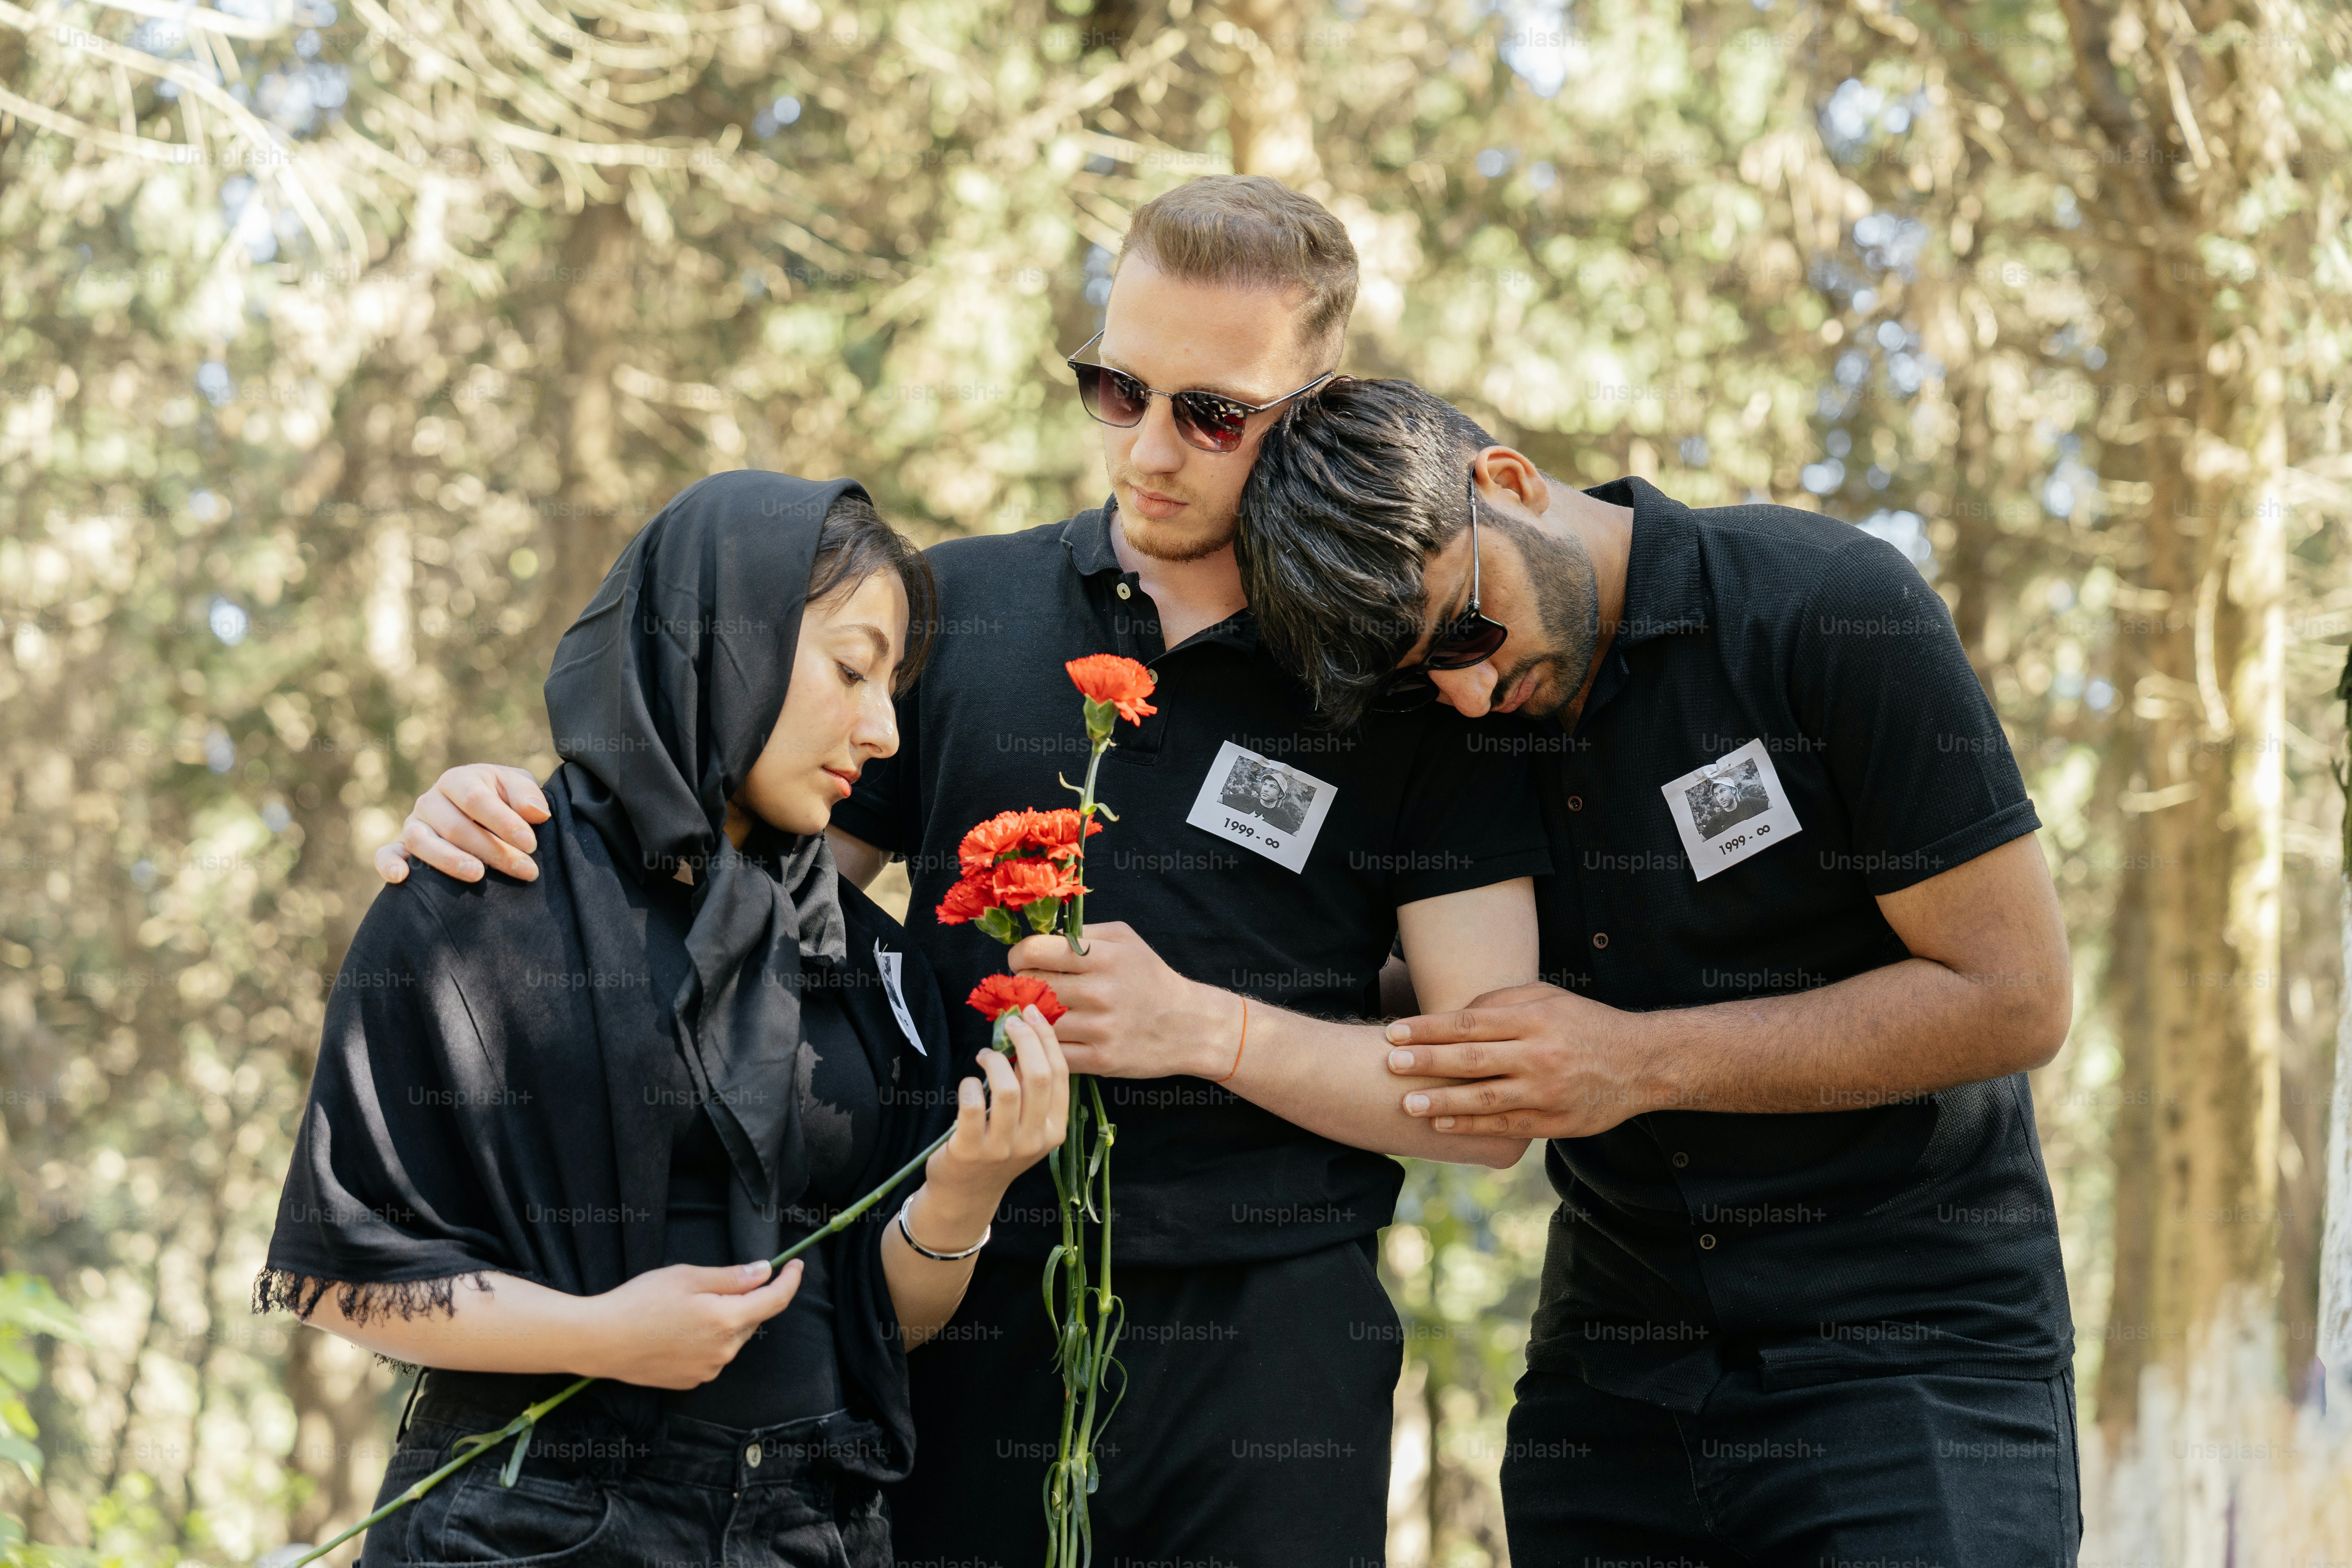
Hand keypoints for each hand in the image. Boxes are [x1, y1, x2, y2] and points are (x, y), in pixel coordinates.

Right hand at [374, 764, 548, 884]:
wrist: (483, 811)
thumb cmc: (503, 798)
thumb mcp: (517, 787)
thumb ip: (527, 795)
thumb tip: (537, 813)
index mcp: (458, 780)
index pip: (477, 799)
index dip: (504, 822)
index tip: (531, 844)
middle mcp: (431, 800)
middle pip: (455, 826)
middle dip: (492, 850)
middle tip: (525, 870)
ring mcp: (413, 824)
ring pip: (421, 841)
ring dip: (448, 860)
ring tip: (478, 875)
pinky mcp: (402, 847)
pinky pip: (386, 854)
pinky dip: (389, 864)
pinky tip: (401, 878)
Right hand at [580, 1259, 803, 1388]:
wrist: (600, 1341)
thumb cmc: (640, 1302)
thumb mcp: (687, 1276)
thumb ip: (732, 1277)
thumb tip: (765, 1272)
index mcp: (728, 1321)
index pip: (775, 1301)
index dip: (790, 1280)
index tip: (795, 1265)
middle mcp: (724, 1351)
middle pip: (751, 1319)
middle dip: (746, 1298)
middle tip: (717, 1282)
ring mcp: (708, 1370)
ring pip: (731, 1337)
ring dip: (724, 1320)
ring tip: (685, 1307)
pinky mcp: (692, 1381)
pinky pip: (713, 1355)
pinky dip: (707, 1339)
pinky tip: (678, 1329)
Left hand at [912, 1006, 1071, 1247]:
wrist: (967, 1194)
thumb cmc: (998, 1147)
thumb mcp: (1027, 1123)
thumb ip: (1031, 1086)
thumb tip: (1027, 1034)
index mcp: (1055, 1129)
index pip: (1059, 1074)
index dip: (1046, 1038)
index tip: (1032, 1013)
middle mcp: (1034, 1140)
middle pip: (1038, 1076)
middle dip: (1025, 1040)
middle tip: (1009, 1024)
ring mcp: (1003, 1148)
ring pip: (1008, 1089)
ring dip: (994, 1061)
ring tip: (985, 1056)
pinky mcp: (970, 1151)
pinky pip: (972, 1106)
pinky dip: (969, 1086)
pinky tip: (968, 1084)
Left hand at [1007, 921, 1230, 1080]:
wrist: (1189, 1026)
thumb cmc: (1151, 978)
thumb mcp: (1125, 939)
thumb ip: (1082, 933)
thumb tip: (1040, 939)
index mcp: (1104, 957)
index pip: (1034, 951)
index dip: (1019, 955)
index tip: (1022, 962)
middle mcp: (1100, 992)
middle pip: (1030, 987)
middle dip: (1021, 987)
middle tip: (1028, 989)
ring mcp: (1099, 1029)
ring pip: (1037, 1021)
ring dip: (1029, 1018)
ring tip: (1035, 1012)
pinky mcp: (1100, 1060)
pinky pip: (1052, 1052)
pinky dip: (1042, 1046)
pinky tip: (1044, 1038)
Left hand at [1383, 983, 1669, 1138]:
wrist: (1641, 1063)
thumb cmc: (1585, 1024)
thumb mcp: (1548, 997)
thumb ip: (1502, 1002)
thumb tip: (1456, 1015)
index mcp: (1535, 1019)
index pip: (1470, 1023)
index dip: (1429, 1029)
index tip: (1395, 1032)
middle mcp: (1539, 1055)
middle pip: (1472, 1059)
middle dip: (1427, 1062)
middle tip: (1390, 1064)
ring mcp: (1547, 1091)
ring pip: (1485, 1098)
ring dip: (1442, 1101)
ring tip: (1407, 1102)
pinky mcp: (1555, 1122)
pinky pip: (1505, 1125)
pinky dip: (1471, 1125)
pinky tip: (1441, 1123)